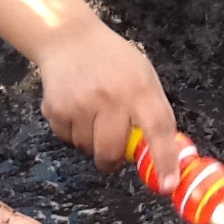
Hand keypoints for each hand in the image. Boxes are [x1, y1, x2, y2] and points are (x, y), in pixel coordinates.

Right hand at [36, 23, 180, 192]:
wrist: (68, 38)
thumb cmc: (113, 60)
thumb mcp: (144, 76)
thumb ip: (155, 112)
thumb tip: (166, 154)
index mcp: (138, 88)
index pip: (157, 129)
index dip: (164, 160)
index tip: (168, 185)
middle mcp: (109, 96)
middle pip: (112, 151)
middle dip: (112, 160)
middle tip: (112, 150)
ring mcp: (79, 103)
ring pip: (88, 149)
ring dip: (91, 142)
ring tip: (92, 114)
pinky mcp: (56, 108)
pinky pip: (67, 139)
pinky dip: (72, 131)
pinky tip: (75, 107)